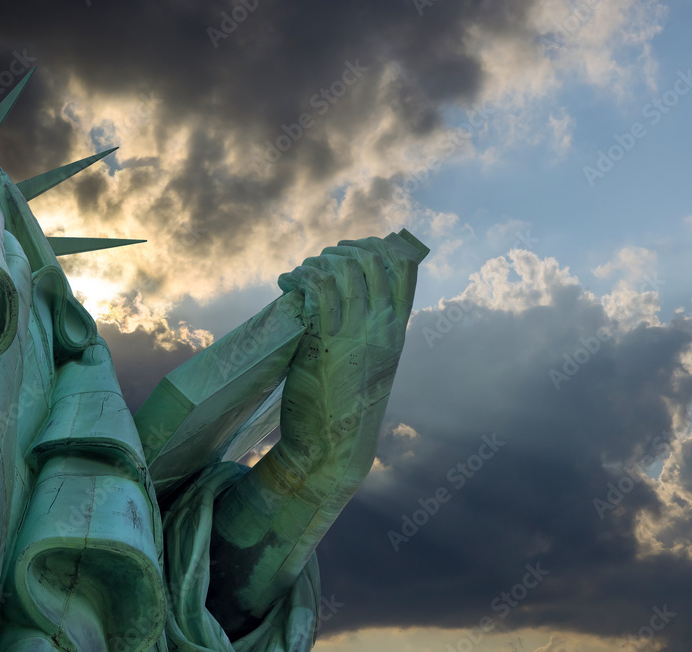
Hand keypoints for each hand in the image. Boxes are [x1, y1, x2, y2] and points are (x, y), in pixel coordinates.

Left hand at [273, 237, 416, 498]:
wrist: (334, 445)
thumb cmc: (347, 405)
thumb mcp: (371, 363)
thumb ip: (369, 330)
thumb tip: (350, 295)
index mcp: (398, 329)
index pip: (404, 267)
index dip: (379, 245)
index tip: (353, 248)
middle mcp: (382, 326)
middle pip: (371, 260)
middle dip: (341, 251)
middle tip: (318, 262)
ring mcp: (356, 332)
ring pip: (342, 270)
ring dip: (316, 263)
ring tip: (298, 274)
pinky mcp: (326, 341)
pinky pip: (316, 289)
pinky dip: (299, 277)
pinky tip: (286, 282)